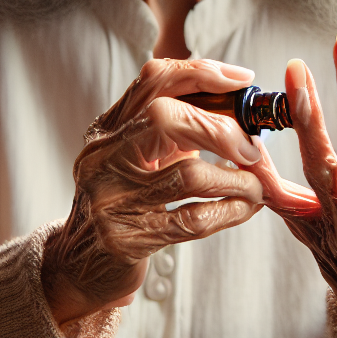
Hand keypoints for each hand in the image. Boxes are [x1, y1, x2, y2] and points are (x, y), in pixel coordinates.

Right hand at [42, 58, 265, 325]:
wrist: (80, 264)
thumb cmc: (122, 203)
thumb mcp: (138, 157)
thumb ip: (175, 131)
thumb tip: (239, 114)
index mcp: (107, 129)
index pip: (153, 80)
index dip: (201, 73)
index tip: (242, 79)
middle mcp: (102, 157)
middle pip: (166, 118)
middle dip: (221, 130)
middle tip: (252, 149)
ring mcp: (110, 198)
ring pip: (188, 175)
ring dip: (236, 180)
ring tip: (256, 185)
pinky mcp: (125, 239)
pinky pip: (191, 220)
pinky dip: (229, 211)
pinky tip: (245, 209)